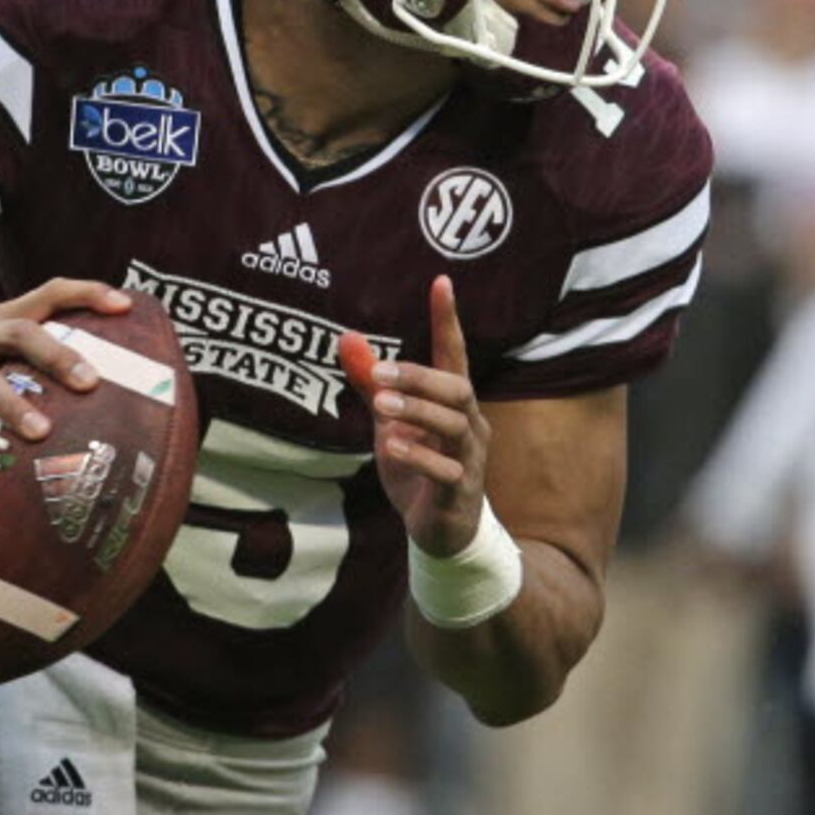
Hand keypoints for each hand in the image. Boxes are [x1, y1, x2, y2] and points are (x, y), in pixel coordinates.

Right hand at [0, 278, 130, 482]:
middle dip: (57, 355)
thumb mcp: (9, 351)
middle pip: (21, 333)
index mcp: (7, 317)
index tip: (125, 306)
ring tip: (41, 433)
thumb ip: (50, 357)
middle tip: (90, 383)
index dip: (86, 294)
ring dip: (14, 406)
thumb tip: (124, 383)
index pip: (50, 292)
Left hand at [338, 276, 491, 556]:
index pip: (454, 354)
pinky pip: (446, 469)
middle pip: (458, 387)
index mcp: (453, 404)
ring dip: (418, 411)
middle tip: (380, 372)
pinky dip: (419, 456)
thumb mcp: (389, 422)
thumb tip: (344, 338)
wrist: (442, 532)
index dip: (447, 319)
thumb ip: (372, 384)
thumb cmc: (418, 469)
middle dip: (420, 376)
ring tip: (382, 405)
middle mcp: (469, 424)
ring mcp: (469, 459)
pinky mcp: (460, 491)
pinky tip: (392, 447)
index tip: (441, 282)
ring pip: (455, 424)